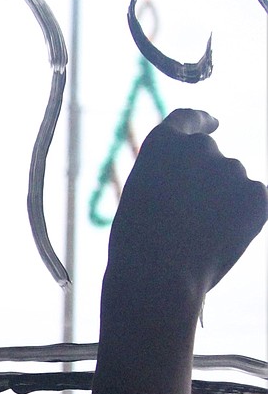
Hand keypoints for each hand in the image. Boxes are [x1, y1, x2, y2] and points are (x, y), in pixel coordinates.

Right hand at [95, 109, 266, 393]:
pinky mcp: (257, 194)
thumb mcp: (140, 196)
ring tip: (197, 238)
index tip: (213, 124)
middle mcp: (199, 147)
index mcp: (162, 143)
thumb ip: (168, 176)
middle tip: (190, 218)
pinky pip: (253, 202)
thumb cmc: (137, 244)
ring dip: (222, 203)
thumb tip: (198, 183)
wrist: (158, 275)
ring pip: (233, 183)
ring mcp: (232, 168)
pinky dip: (242, 218)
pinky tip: (217, 240)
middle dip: (207, 180)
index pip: (188, 118)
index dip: (202, 121)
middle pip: (211, 157)